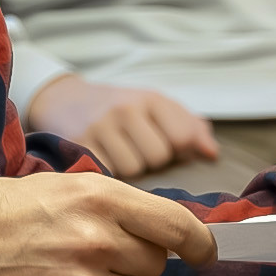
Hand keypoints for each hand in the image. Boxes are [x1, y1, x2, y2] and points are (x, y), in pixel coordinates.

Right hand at [0, 170, 217, 275]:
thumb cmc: (6, 214)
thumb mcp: (64, 188)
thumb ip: (116, 206)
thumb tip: (168, 233)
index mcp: (100, 198)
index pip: (175, 224)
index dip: (198, 243)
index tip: (203, 253)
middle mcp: (98, 241)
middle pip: (154, 266)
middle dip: (133, 264)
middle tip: (92, 256)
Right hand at [28, 75, 218, 177]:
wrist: (62, 100)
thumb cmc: (118, 109)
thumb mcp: (154, 107)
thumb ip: (189, 127)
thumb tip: (212, 154)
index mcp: (150, 98)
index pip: (182, 136)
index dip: (179, 151)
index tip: (170, 151)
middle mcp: (125, 108)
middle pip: (157, 157)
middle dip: (151, 162)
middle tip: (136, 152)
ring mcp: (100, 126)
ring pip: (133, 170)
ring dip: (128, 172)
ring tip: (117, 157)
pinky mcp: (78, 145)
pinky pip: (107, 175)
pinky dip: (108, 176)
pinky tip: (102, 165)